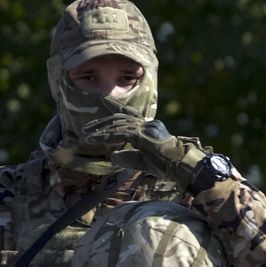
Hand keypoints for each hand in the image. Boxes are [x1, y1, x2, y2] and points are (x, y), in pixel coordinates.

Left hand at [81, 115, 206, 185]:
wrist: (180, 167)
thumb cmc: (165, 165)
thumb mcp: (142, 161)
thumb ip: (128, 157)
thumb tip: (112, 156)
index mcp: (148, 126)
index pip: (129, 113)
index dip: (115, 106)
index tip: (103, 99)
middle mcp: (147, 123)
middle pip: (120, 118)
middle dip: (101, 122)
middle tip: (85, 129)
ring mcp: (146, 128)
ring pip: (118, 125)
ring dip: (101, 131)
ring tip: (86, 137)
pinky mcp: (143, 135)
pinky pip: (121, 133)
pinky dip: (107, 136)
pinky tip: (96, 139)